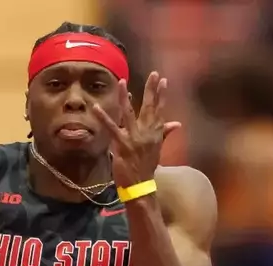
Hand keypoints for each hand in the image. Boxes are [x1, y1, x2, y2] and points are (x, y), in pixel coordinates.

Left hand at [97, 72, 181, 189]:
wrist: (141, 186)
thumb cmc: (146, 167)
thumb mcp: (157, 149)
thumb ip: (164, 133)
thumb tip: (177, 124)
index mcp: (155, 134)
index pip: (160, 110)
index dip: (161, 95)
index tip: (163, 80)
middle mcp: (146, 133)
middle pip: (150, 108)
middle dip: (151, 90)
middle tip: (153, 74)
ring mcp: (134, 138)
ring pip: (130, 113)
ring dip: (125, 98)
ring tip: (122, 82)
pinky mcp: (122, 144)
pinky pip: (111, 128)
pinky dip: (103, 117)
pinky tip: (95, 107)